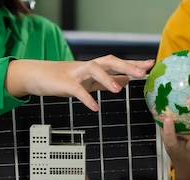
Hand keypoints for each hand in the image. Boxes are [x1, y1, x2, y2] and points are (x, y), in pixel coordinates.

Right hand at [5, 56, 153, 110]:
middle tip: (142, 73)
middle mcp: (88, 67)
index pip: (118, 63)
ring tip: (118, 90)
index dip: (135, 64)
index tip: (151, 65)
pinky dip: (86, 99)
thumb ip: (106, 81)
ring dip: (106, 78)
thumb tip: (125, 80)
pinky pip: (77, 91)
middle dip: (126, 66)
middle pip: (109, 61)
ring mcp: (76, 73)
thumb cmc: (63, 78)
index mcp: (95, 68)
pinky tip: (95, 108)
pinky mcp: (65, 84)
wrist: (37, 76)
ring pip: (93, 70)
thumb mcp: (88, 80)